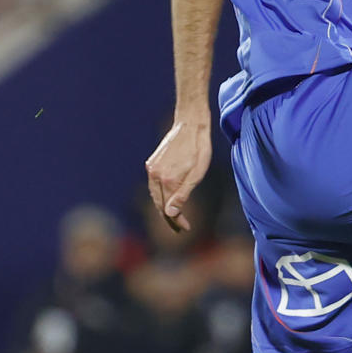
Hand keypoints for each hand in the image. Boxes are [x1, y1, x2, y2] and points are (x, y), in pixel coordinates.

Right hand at [145, 117, 211, 233]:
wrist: (190, 124)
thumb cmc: (199, 148)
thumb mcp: (197, 174)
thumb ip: (182, 195)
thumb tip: (170, 214)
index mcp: (166, 180)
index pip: (167, 209)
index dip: (176, 221)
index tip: (186, 228)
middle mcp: (155, 175)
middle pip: (159, 204)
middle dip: (169, 218)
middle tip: (180, 227)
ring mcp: (152, 168)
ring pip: (155, 195)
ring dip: (163, 207)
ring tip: (174, 216)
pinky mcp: (152, 162)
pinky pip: (154, 184)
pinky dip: (160, 194)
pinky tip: (168, 197)